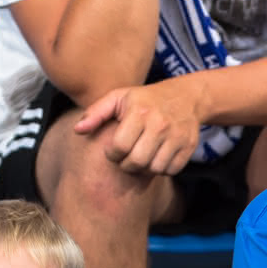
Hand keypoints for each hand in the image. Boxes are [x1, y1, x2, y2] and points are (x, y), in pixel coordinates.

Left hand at [74, 81, 202, 175]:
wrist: (186, 97)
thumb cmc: (145, 99)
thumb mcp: (119, 98)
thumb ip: (96, 113)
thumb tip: (78, 130)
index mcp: (140, 112)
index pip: (119, 147)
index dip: (112, 154)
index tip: (113, 150)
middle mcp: (160, 124)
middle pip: (137, 162)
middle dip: (126, 165)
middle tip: (126, 158)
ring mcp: (177, 136)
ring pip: (155, 169)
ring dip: (144, 168)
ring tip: (141, 157)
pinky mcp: (188, 146)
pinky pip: (171, 170)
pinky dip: (162, 169)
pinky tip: (157, 157)